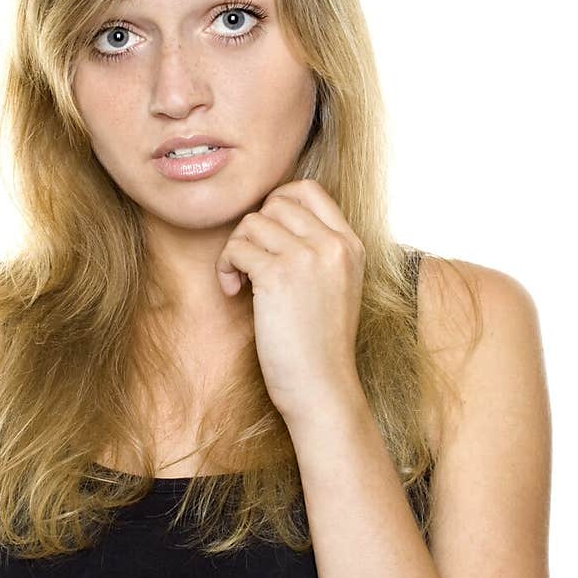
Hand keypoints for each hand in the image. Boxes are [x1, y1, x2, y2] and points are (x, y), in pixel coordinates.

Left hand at [215, 178, 365, 430]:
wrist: (321, 386)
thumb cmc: (319, 343)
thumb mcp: (336, 285)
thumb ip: (317, 250)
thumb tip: (271, 218)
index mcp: (350, 244)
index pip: (308, 190)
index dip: (277, 203)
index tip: (266, 235)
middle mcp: (333, 244)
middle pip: (276, 202)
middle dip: (253, 229)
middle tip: (251, 263)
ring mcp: (307, 257)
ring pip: (252, 222)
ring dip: (236, 249)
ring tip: (241, 281)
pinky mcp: (278, 275)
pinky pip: (237, 248)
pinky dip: (226, 267)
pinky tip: (234, 291)